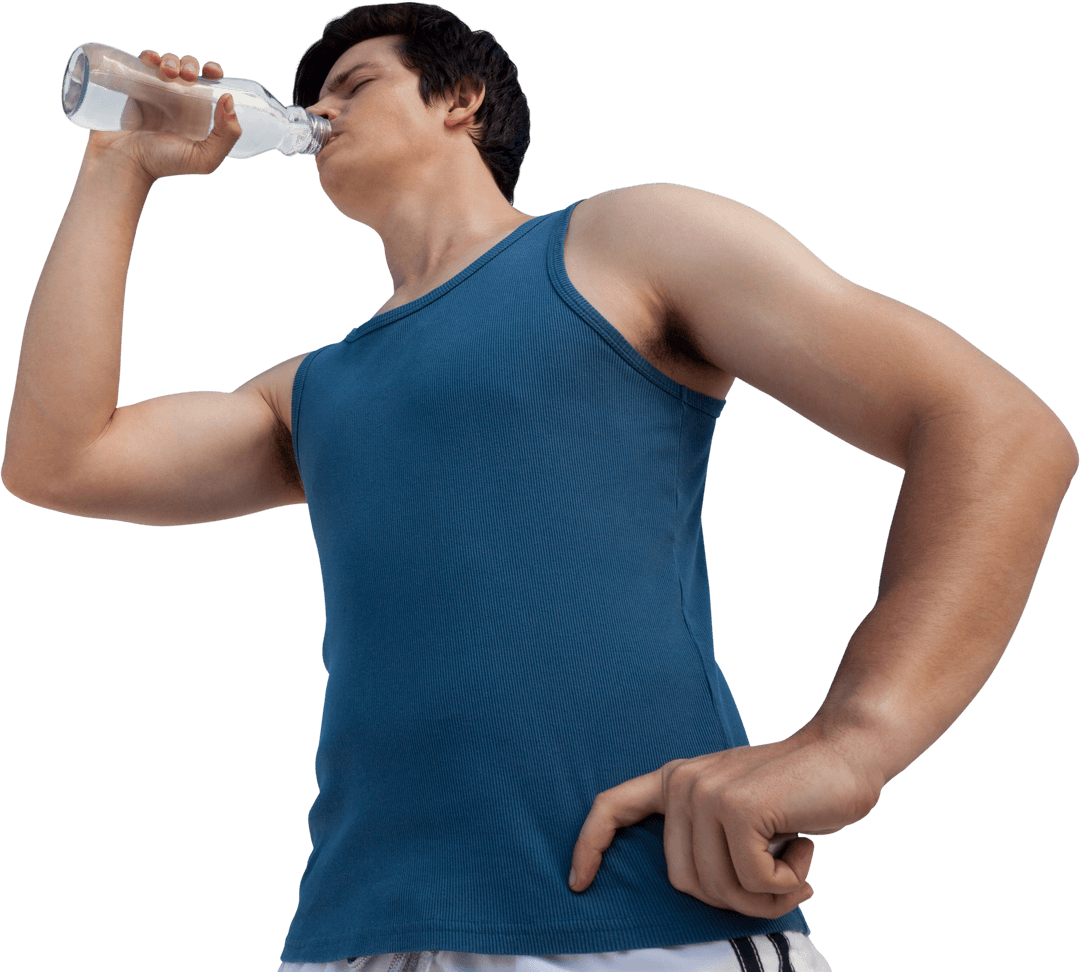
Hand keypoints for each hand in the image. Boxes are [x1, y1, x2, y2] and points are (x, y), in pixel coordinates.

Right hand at [86, 50, 240, 182]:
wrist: (125, 162)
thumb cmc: (165, 164)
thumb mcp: (204, 159)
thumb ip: (226, 136)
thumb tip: (229, 99)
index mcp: (199, 115)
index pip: (211, 86)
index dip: (214, 72)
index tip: (212, 72)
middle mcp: (180, 102)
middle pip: (189, 69)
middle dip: (190, 65)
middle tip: (187, 77)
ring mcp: (156, 93)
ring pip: (168, 63)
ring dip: (171, 59)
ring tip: (168, 72)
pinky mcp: (135, 87)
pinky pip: (143, 64)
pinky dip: (149, 56)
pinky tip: (151, 59)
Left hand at [568, 729, 882, 918]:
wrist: (846, 754)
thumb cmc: (797, 795)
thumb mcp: (738, 811)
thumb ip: (707, 838)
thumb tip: (691, 889)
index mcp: (676, 781)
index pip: (611, 807)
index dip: (588, 846)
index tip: (578, 885)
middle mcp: (683, 782)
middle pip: (683, 882)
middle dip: (735, 898)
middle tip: (776, 876)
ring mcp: (707, 792)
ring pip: (718, 889)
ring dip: (766, 896)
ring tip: (792, 861)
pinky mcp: (738, 808)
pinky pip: (753, 883)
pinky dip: (786, 884)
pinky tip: (802, 848)